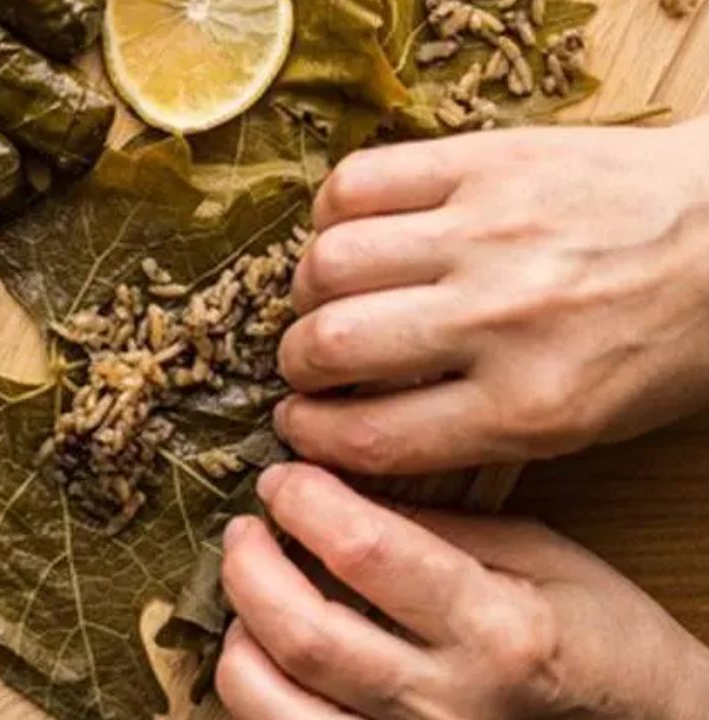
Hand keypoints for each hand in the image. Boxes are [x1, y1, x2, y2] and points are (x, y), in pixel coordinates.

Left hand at [216, 463, 708, 719]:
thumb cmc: (603, 644)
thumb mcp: (546, 558)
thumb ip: (442, 526)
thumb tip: (339, 493)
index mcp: (497, 631)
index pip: (366, 553)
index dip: (305, 504)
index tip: (282, 481)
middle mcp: (446, 705)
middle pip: (303, 632)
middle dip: (249, 566)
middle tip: (244, 530)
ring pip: (275, 707)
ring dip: (240, 641)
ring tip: (247, 598)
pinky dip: (260, 697)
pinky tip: (267, 658)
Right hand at [276, 117, 708, 473]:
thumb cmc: (664, 336)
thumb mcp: (584, 423)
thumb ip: (472, 433)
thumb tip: (358, 428)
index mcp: (530, 405)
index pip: (369, 435)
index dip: (312, 435)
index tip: (298, 425)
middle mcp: (498, 320)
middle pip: (330, 344)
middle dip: (297, 362)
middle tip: (307, 359)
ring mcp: (487, 232)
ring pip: (330, 261)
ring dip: (308, 287)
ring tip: (327, 292)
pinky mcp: (485, 163)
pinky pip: (359, 183)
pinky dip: (333, 212)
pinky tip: (352, 231)